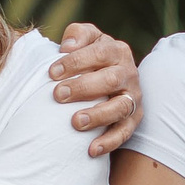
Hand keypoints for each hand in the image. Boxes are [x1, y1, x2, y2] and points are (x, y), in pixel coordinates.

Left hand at [52, 22, 139, 157]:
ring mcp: (133, 98)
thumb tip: (68, 46)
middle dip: (84, 87)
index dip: (75, 62)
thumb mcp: (85, 40)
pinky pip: (124, 133)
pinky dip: (109, 142)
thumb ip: (78, 35)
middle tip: (58, 95)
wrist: (107, 78)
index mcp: (117, 51)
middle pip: (111, 79)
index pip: (99, 53)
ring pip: (121, 107)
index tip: (51, 72)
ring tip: (76, 122)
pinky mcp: (133, 119)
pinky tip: (91, 150)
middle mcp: (129, 73)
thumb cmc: (89, 58)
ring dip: (98, 116)